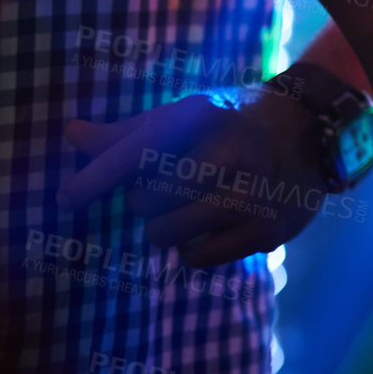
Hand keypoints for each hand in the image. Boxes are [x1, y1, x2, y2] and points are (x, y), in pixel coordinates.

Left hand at [58, 89, 327, 267]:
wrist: (308, 133)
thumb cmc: (227, 125)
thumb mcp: (182, 118)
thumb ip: (126, 133)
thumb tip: (71, 132)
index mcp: (202, 114)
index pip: (137, 151)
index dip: (96, 178)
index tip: (64, 200)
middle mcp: (230, 150)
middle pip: (145, 201)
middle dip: (144, 201)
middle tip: (168, 189)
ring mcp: (251, 192)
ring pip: (167, 233)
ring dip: (165, 227)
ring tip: (187, 209)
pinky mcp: (266, 229)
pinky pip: (197, 258)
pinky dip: (194, 249)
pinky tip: (212, 226)